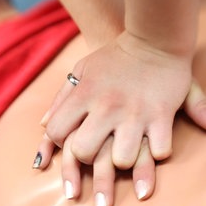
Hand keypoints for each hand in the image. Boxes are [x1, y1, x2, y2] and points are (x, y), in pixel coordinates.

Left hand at [33, 31, 205, 205]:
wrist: (155, 39)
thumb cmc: (115, 57)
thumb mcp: (83, 69)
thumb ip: (62, 98)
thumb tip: (42, 126)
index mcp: (84, 93)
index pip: (55, 131)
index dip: (56, 145)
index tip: (67, 149)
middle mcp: (106, 106)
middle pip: (83, 152)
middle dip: (86, 164)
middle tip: (96, 165)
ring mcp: (135, 113)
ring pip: (122, 159)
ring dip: (125, 165)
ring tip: (128, 163)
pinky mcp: (162, 115)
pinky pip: (159, 151)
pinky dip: (157, 156)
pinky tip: (155, 152)